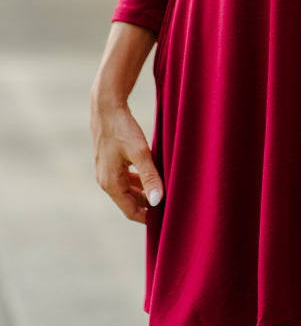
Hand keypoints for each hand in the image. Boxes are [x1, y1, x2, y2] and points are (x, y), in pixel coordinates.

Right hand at [91, 97, 163, 223]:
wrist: (107, 106)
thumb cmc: (123, 129)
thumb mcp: (140, 152)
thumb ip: (149, 176)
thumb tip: (157, 201)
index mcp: (111, 183)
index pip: (130, 211)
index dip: (147, 217)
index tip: (165, 219)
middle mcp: (105, 180)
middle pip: (128, 201)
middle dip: (146, 205)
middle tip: (168, 205)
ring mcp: (106, 170)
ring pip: (127, 189)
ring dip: (143, 191)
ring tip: (162, 190)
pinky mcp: (109, 160)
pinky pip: (125, 177)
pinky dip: (137, 180)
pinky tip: (151, 173)